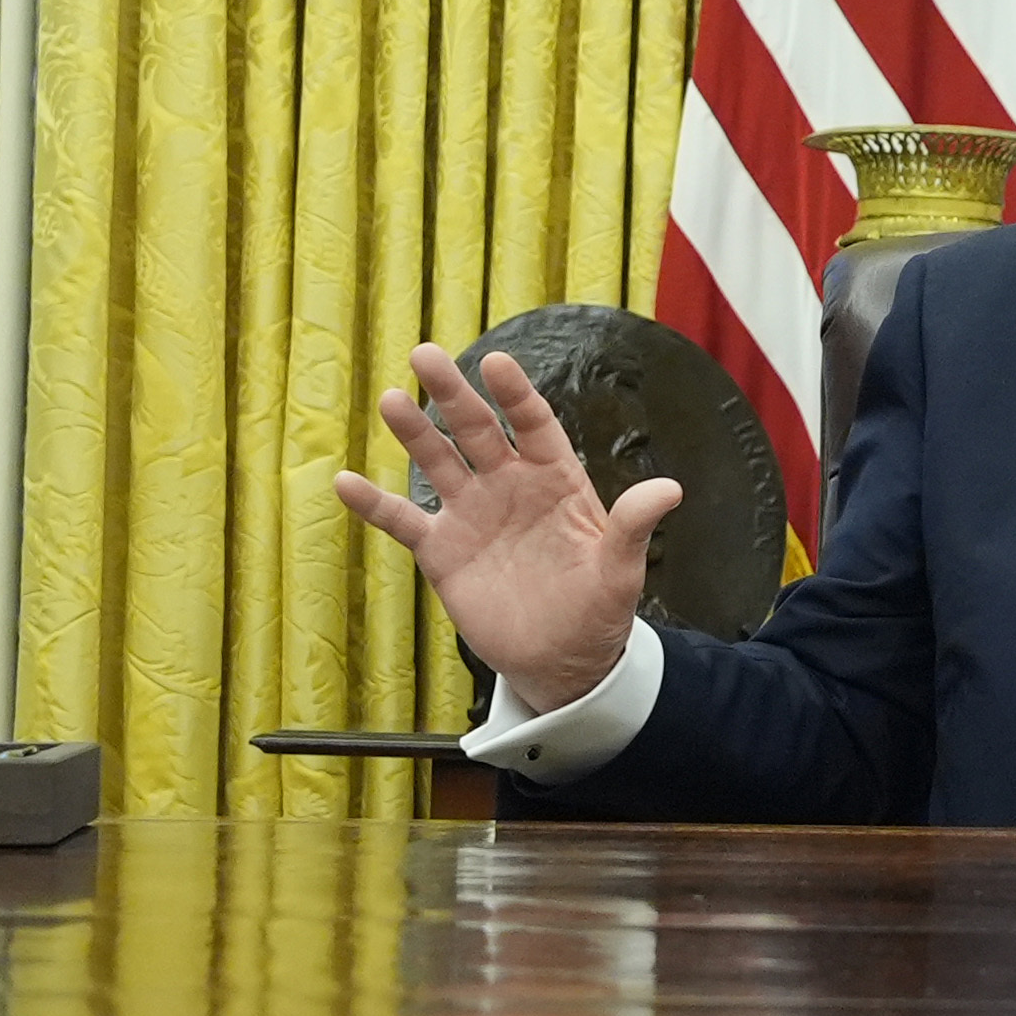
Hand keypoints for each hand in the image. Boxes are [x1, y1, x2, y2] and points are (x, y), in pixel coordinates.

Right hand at [332, 345, 676, 716]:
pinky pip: (403, 521)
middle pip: (476, 429)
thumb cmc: (598, 611)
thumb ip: (633, 527)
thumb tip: (670, 489)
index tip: (496, 364)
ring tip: (391, 400)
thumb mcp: (620, 571)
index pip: (533, 424)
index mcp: (555, 479)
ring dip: (413, 433)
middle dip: (452, 394)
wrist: (562, 661)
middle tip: (425, 354)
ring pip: (438, 462)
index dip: (515, 395)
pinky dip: (374, 504)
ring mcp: (472, 514)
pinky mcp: (442, 550)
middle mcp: (508, 485)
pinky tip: (345, 482)